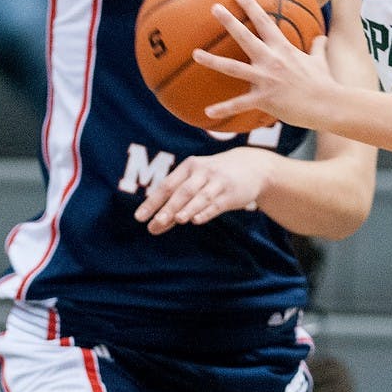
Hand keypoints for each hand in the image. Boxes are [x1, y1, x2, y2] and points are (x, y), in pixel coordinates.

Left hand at [134, 147, 265, 234]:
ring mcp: (218, 182)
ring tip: (176, 220)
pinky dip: (206, 212)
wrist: (253, 166)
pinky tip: (197, 220)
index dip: (153, 202)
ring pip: (200, 197)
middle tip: (154, 224)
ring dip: (187, 208)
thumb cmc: (216, 176)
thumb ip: (178, 199)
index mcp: (190, 166)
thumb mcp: (198, 179)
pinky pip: (217, 204)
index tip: (139, 218)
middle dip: (168, 208)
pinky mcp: (232, 193)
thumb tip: (155, 223)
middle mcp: (203, 172)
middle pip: (182, 191)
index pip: (167, 185)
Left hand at [193, 0, 335, 128]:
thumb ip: (318, 47)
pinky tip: (207, 112)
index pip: (264, 22)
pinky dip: (223, 108)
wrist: (328, 104)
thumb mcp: (321, 61)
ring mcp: (266, 79)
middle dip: (229, 21)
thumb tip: (322, 37)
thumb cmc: (324, 82)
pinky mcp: (264, 99)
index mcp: (283, 49)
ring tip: (195, 53)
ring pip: (233, 67)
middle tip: (214, 8)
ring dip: (212, 60)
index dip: (251, 6)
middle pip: (245, 37)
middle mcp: (271, 60)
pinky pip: (239, 104)